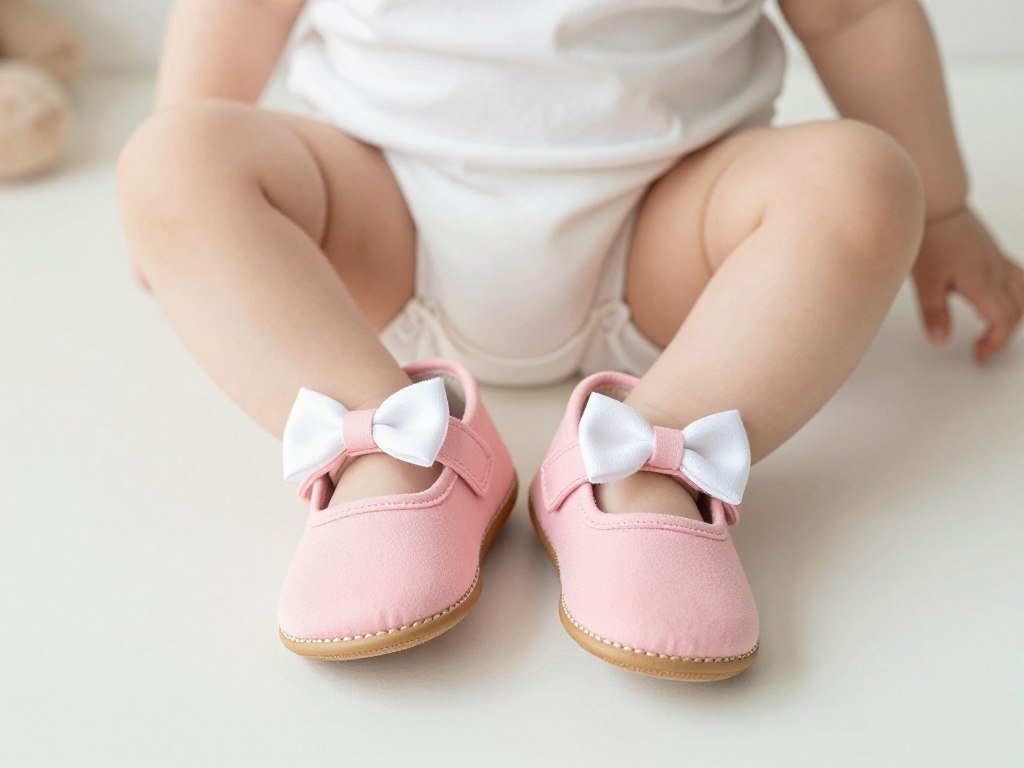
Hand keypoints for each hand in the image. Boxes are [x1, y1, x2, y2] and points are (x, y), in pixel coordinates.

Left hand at [912, 206, 1023, 361]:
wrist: (934, 202)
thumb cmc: (928, 238)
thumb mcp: (926, 280)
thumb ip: (934, 312)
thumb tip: (941, 341)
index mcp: (982, 281)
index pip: (1003, 319)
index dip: (996, 342)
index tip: (978, 355)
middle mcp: (996, 270)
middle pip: (1018, 308)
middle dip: (1005, 333)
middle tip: (983, 347)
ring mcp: (996, 258)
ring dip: (1017, 312)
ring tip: (998, 326)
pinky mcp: (991, 250)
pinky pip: (1017, 275)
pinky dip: (1016, 292)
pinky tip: (998, 296)